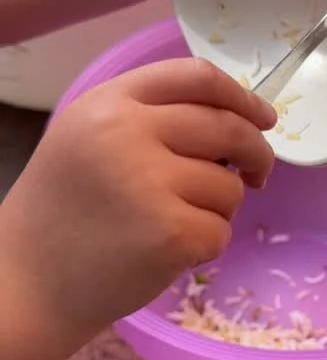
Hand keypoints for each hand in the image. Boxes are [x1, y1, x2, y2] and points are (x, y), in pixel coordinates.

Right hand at [0, 59, 275, 359]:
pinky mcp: (169, 233)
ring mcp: (149, 183)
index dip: (241, 96)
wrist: (28, 282)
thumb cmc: (64, 214)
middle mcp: (128, 133)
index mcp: (109, 103)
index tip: (264, 117)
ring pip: (229, 187)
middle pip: (227, 127)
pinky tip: (169, 253)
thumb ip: (151, 118)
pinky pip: (220, 231)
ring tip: (174, 224)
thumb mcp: (89, 138)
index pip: (196, 76)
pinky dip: (206, 245)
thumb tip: (235, 121)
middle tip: (257, 174)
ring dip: (218, 209)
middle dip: (256, 153)